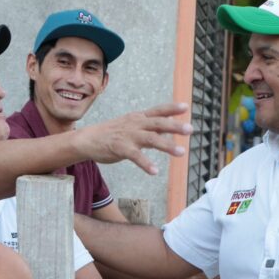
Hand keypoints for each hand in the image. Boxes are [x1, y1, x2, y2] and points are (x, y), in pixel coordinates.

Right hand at [75, 103, 191, 174]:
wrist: (88, 139)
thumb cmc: (112, 133)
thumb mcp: (132, 126)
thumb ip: (150, 127)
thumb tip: (168, 129)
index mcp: (139, 118)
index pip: (158, 111)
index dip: (172, 109)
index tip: (186, 107)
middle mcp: (135, 124)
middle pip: (158, 123)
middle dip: (175, 126)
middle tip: (190, 129)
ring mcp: (128, 136)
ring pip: (151, 139)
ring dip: (167, 146)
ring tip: (181, 153)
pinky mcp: (120, 148)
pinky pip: (135, 156)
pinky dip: (146, 164)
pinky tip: (155, 171)